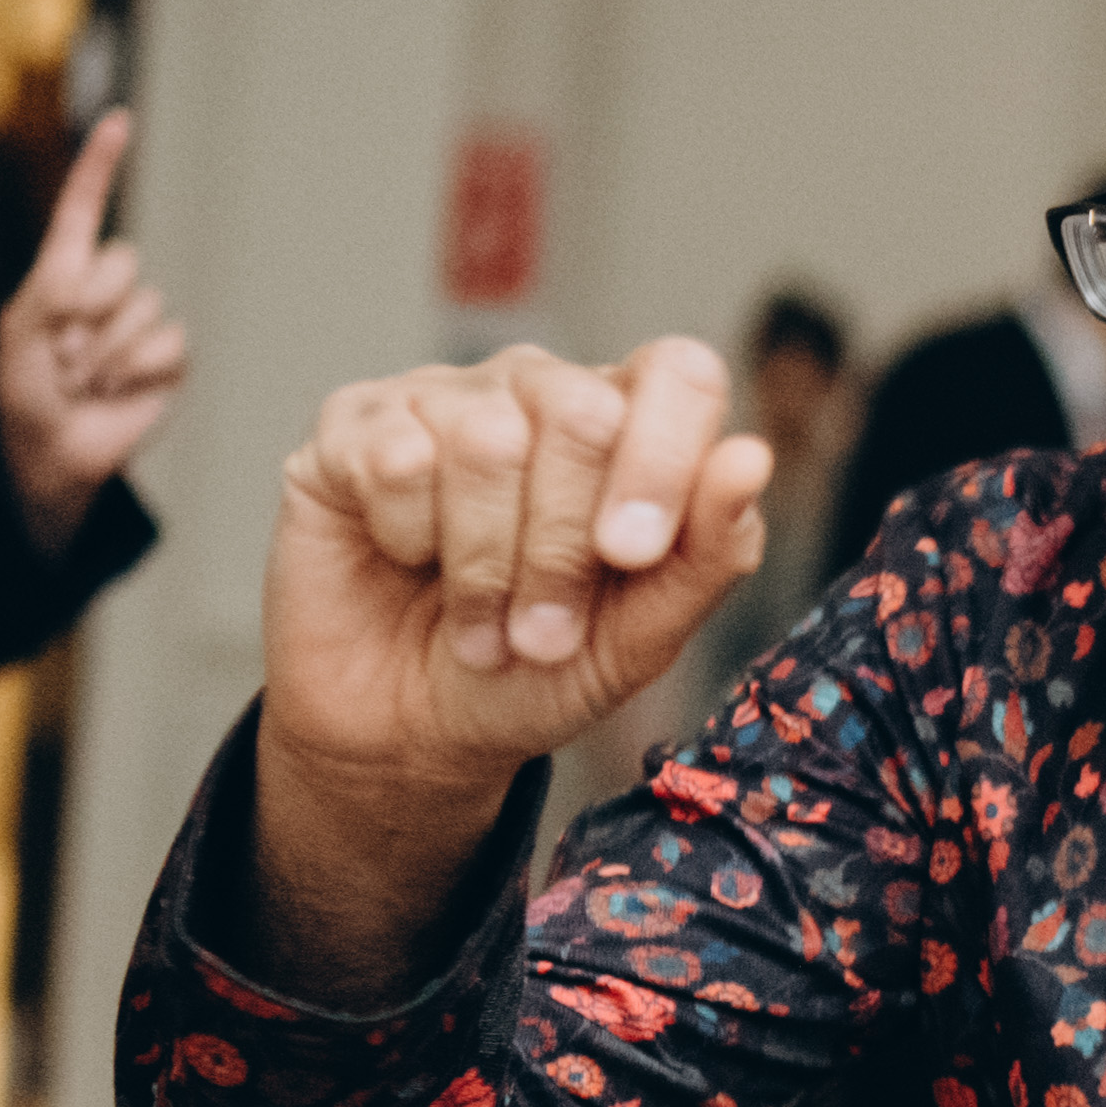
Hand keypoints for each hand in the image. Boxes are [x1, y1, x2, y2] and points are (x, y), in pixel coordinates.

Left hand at [0, 111, 187, 539]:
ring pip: (146, 306)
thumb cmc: (23, 393)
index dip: (100, 164)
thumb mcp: (19, 333)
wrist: (54, 453)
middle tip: (64, 354)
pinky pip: (171, 343)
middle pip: (122, 262)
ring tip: (84, 380)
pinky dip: (140, 368)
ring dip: (109, 350)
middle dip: (89, 309)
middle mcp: (107, 290)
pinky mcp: (169, 360)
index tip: (118, 122)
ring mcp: (140, 324)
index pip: (84, 208)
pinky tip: (116, 390)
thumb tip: (106, 278)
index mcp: (62, 272)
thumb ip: (53, 291)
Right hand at [264, 335, 771, 803]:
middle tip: (542, 631)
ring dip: (485, 568)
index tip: (631, 555)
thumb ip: (708, 553)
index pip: (678, 374)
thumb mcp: (640, 639)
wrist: (412, 733)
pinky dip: (408, 539)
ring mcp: (445, 398)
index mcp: (630, 426)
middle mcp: (540, 392)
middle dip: (562, 551)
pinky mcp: (355, 424)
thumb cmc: (536, 675)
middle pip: (582, 413)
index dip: (662, 460)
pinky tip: (406, 562)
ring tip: (481, 625)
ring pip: (485, 441)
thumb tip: (750, 458)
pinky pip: (397, 459)